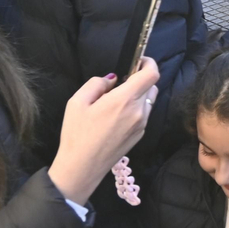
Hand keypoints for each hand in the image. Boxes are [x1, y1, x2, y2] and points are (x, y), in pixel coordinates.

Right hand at [47, 58, 160, 205]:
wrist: (82, 167)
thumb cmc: (77, 134)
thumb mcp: (77, 102)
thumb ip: (97, 84)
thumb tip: (113, 79)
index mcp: (125, 100)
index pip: (152, 74)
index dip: (149, 63)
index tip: (139, 60)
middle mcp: (139, 112)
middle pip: (152, 86)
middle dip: (140, 79)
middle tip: (121, 82)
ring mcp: (142, 125)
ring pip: (149, 101)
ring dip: (139, 95)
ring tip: (116, 101)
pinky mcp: (140, 135)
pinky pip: (144, 115)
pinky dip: (136, 109)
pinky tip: (116, 117)